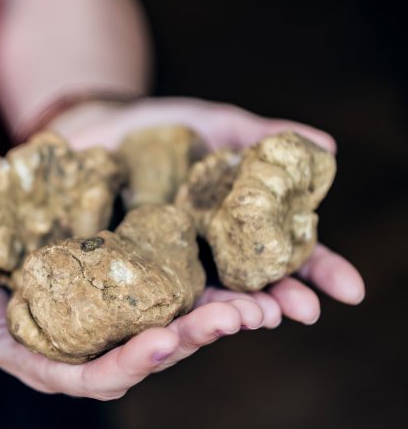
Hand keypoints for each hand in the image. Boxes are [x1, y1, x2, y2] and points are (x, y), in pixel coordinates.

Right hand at [0, 245, 264, 399]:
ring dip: (212, 315)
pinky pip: (161, 290)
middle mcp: (86, 350)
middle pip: (146, 353)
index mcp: (50, 366)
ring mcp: (105, 320)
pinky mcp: (115, 288)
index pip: (96, 378)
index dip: (131, 363)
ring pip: (166, 324)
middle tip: (237, 318)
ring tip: (256, 302)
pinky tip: (232, 269)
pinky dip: (197, 283)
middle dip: (192, 339)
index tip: (165, 342)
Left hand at [52, 96, 365, 326]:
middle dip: (276, 300)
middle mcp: (205, 250)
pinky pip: (148, 291)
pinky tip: (184, 319)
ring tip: (251, 319)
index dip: (317, 271)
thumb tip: (328, 147)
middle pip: (246, 285)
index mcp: (233, 222)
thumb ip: (260, 136)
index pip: (281, 253)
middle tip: (299, 312)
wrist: (94, 128)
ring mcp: (166, 262)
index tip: (348, 290)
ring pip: (202, 298)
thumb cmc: (158, 125)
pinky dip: (170, 308)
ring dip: (229, 313)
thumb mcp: (213, 123)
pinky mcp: (127, 267)